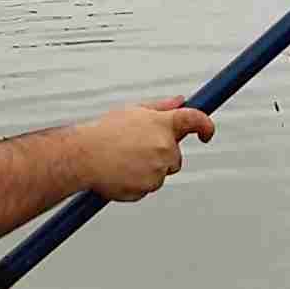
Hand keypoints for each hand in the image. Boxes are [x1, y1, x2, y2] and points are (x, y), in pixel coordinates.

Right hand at [71, 97, 209, 201]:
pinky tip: (119, 173)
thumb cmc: (104, 133)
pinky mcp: (148, 187)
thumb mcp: (133, 112)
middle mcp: (165, 146)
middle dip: (162, 155)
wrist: (83, 156)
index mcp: (163, 123)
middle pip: (176, 156)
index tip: (206, 134)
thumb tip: (181, 100)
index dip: (206, 126)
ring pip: (160, 173)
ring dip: (146, 170)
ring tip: (122, 161)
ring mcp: (158, 169)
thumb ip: (161, 107)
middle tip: (137, 150)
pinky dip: (136, 183)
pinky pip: (147, 187)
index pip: (195, 120)